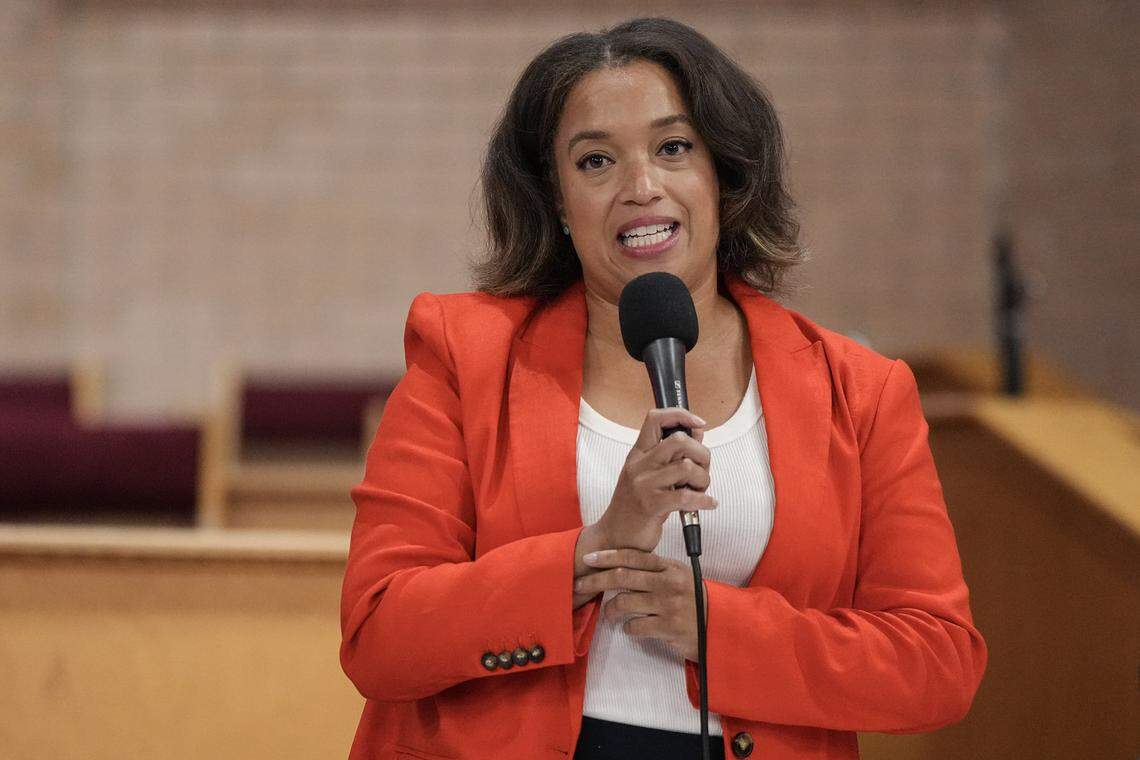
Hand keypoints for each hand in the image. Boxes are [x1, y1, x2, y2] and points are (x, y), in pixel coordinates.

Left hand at [575, 548, 708, 661]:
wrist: (719, 624)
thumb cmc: (694, 600)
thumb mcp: (679, 577)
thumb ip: (655, 571)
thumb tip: (621, 568)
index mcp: (669, 567)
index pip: (634, 557)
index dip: (608, 556)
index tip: (589, 558)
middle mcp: (667, 583)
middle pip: (623, 577)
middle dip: (595, 580)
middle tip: (579, 585)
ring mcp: (668, 605)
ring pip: (625, 602)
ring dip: (610, 609)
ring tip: (609, 613)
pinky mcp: (668, 627)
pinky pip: (635, 626)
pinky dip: (628, 628)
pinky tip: (630, 628)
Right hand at [597, 407, 716, 552]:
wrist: (615, 539)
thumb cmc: (636, 508)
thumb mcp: (650, 476)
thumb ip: (672, 455)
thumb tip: (697, 432)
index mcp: (638, 454)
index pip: (655, 419)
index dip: (680, 414)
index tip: (699, 423)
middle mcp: (638, 465)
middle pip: (679, 440)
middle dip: (702, 454)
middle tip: (702, 471)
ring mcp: (643, 484)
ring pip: (688, 467)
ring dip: (704, 480)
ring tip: (700, 490)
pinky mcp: (651, 505)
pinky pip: (686, 496)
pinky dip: (704, 500)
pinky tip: (708, 504)